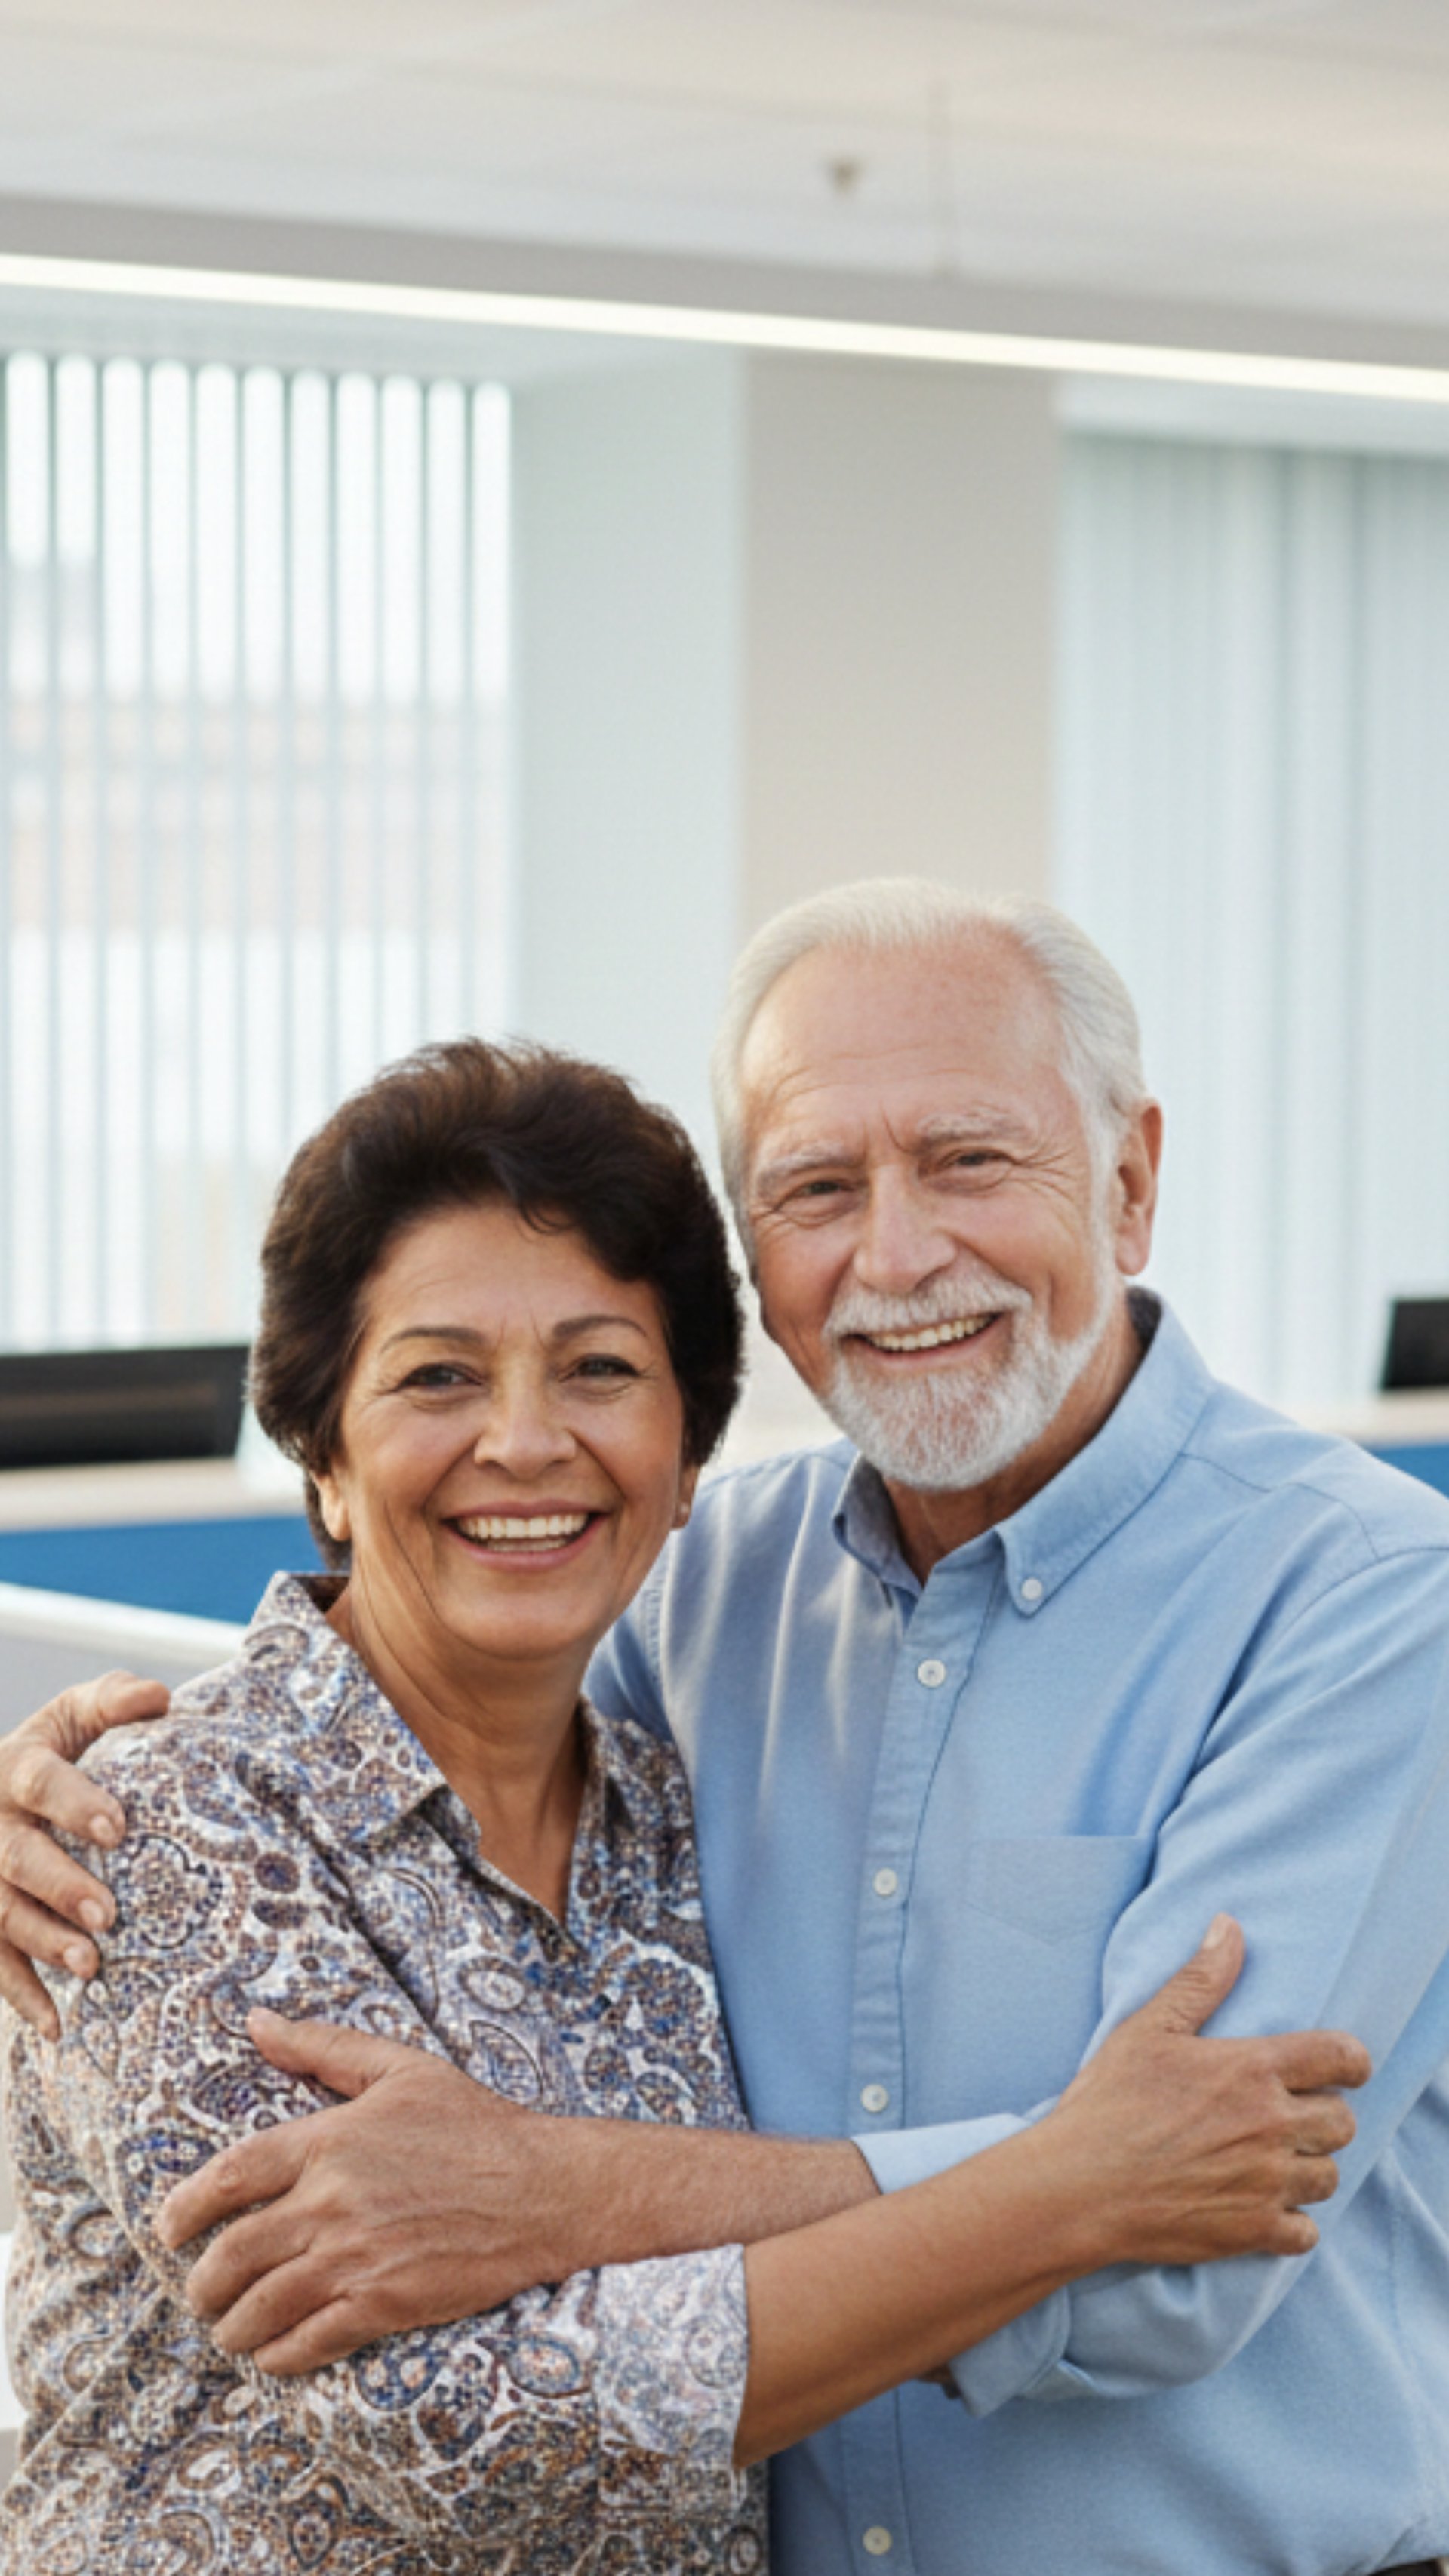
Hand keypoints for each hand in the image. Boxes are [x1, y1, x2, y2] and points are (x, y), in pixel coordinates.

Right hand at [0, 1672, 167, 2032]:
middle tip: (108, 1913)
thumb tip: (160, 1697)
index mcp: (14, 1766)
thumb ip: (113, 1701)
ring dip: (42, 1943)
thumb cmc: (56, 1751)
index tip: (118, 1828)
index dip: (73, 1803)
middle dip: (59, 1886)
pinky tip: (57, 2026)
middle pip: (15, 1857)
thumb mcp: (75, 1716)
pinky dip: (22, 1996)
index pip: (38, 1781)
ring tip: (91, 1967)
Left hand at [158, 2010, 549, 2372]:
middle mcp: (332, 2202)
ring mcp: (355, 2258)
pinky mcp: (383, 2304)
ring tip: (228, 2330)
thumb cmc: (476, 2124)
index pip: (230, 2176)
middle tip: (198, 2293)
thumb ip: (323, 2046)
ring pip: (261, 2307)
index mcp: (330, 2141)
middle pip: (233, 2254)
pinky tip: (273, 2354)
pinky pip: (307, 2343)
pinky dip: (277, 2356)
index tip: (168, 2227)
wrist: (545, 2189)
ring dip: (231, 2327)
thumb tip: (258, 2021)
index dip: (185, 2206)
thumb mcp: (400, 2069)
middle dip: (202, 2284)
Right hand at [1045, 1915, 1370, 2269]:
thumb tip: (1229, 1926)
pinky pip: (1307, 2232)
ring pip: (1328, 2177)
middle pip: (1343, 2122)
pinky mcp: (1254, 2233)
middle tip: (1288, 2116)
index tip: (1339, 2069)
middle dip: (1324, 2116)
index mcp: (1253, 2070)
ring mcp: (1266, 2184)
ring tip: (1274, 2160)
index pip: (1343, 2058)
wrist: (1078, 2187)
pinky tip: (1263, 2205)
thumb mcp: (1149, 2028)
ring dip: (1309, 2167)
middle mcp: (1272, 2126)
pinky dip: (1293, 2221)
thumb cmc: (1108, 2103)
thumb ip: (1200, 1979)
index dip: (1350, 2061)